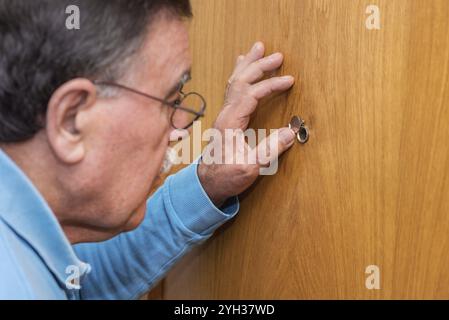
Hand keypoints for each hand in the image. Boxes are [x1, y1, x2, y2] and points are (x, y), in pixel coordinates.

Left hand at [198, 42, 296, 205]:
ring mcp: (224, 115)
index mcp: (230, 123)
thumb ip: (270, 150)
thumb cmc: (226, 177)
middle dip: (259, 66)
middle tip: (277, 56)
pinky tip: (241, 68)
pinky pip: (232, 90)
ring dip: (247, 65)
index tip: (289, 80)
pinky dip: (240, 75)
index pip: (251, 94)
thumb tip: (291, 132)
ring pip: (234, 83)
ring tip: (257, 48)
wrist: (207, 183)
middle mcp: (225, 114)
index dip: (270, 85)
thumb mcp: (250, 168)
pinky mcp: (226, 119)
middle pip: (241, 82)